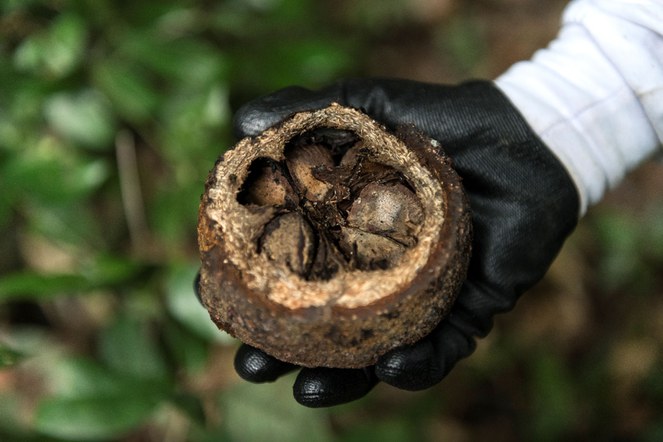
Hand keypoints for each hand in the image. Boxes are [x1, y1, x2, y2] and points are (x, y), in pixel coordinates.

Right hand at [208, 78, 579, 406]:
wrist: (522, 133)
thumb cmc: (440, 121)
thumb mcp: (366, 107)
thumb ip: (307, 111)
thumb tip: (239, 124)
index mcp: (347, 236)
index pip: (291, 273)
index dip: (252, 293)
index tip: (213, 298)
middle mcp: (380, 275)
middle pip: (326, 328)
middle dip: (285, 354)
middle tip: (251, 364)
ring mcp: (423, 296)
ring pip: (377, 353)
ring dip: (342, 379)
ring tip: (307, 390)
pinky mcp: (470, 307)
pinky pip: (444, 348)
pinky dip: (417, 364)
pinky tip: (391, 365)